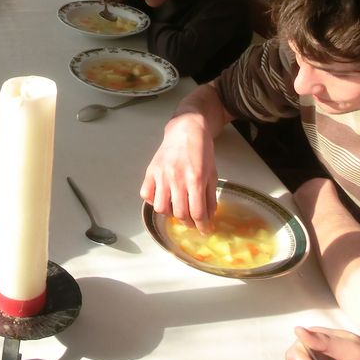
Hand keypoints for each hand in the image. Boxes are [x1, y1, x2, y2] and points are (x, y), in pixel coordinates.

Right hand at [140, 107, 218, 231]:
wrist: (186, 129)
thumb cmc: (201, 150)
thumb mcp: (213, 173)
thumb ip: (210, 196)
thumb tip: (209, 216)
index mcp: (196, 179)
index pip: (197, 212)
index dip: (202, 226)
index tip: (205, 230)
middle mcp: (177, 178)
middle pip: (180, 213)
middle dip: (188, 223)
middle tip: (193, 222)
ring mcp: (161, 175)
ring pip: (161, 208)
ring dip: (170, 214)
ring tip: (177, 209)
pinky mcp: (150, 171)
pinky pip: (146, 195)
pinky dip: (153, 201)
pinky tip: (163, 198)